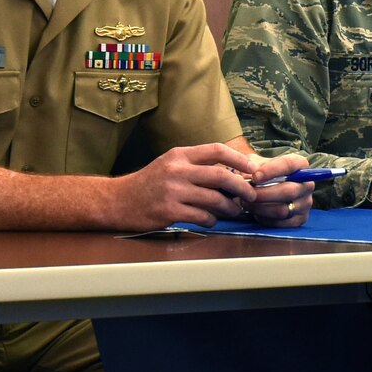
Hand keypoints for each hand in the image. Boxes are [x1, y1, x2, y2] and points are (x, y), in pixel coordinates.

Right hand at [113, 143, 256, 228]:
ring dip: (229, 208)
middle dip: (241, 188)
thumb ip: (195, 165)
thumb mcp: (169, 164)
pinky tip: (211, 220)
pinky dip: (212, 220)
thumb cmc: (148, 184)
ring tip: (234, 211)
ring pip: (214, 199)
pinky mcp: (169, 211)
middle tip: (251, 195)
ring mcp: (173, 191)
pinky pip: (202, 217)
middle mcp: (177, 170)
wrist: (118, 200)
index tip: (253, 169)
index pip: (216, 150)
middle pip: (221, 176)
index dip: (239, 159)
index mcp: (179, 155)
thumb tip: (230, 172)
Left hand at [241, 153, 313, 226]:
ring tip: (247, 203)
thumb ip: (251, 165)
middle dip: (264, 194)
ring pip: (283, 210)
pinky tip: (255, 212)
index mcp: (299, 165)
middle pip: (288, 191)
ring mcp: (305, 203)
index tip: (255, 177)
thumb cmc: (261, 174)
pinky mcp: (300, 219)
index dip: (271, 171)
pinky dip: (265, 219)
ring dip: (261, 208)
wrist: (265, 189)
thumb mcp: (256, 163)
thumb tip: (249, 174)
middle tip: (247, 194)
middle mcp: (307, 184)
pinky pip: (281, 223)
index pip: (289, 165)